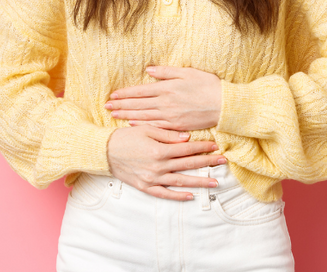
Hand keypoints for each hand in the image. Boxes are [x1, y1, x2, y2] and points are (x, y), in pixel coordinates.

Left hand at [105, 65, 221, 130]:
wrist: (225, 105)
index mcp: (166, 88)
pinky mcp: (177, 126)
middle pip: (138, 105)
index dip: (124, 94)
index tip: (112, 96)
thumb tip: (148, 71)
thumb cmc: (208, 85)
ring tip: (114, 115)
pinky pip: (155, 126)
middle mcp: (165, 103)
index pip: (139, 91)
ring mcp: (171, 116)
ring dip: (127, 115)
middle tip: (107, 107)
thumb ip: (166, 72)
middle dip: (121, 105)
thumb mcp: (186, 72)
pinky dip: (142, 125)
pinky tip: (133, 125)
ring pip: (143, 116)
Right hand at [106, 126, 227, 199]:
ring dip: (199, 182)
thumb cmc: (124, 137)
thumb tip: (186, 138)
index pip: (186, 148)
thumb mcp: (145, 130)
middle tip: (223, 161)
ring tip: (215, 182)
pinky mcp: (145, 186)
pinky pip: (164, 194)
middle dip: (207, 162)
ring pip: (181, 181)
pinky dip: (178, 196)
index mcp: (159, 150)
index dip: (202, 147)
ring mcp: (152, 178)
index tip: (215, 146)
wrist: (104, 152)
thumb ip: (166, 134)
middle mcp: (158, 166)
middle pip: (188, 164)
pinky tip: (190, 196)